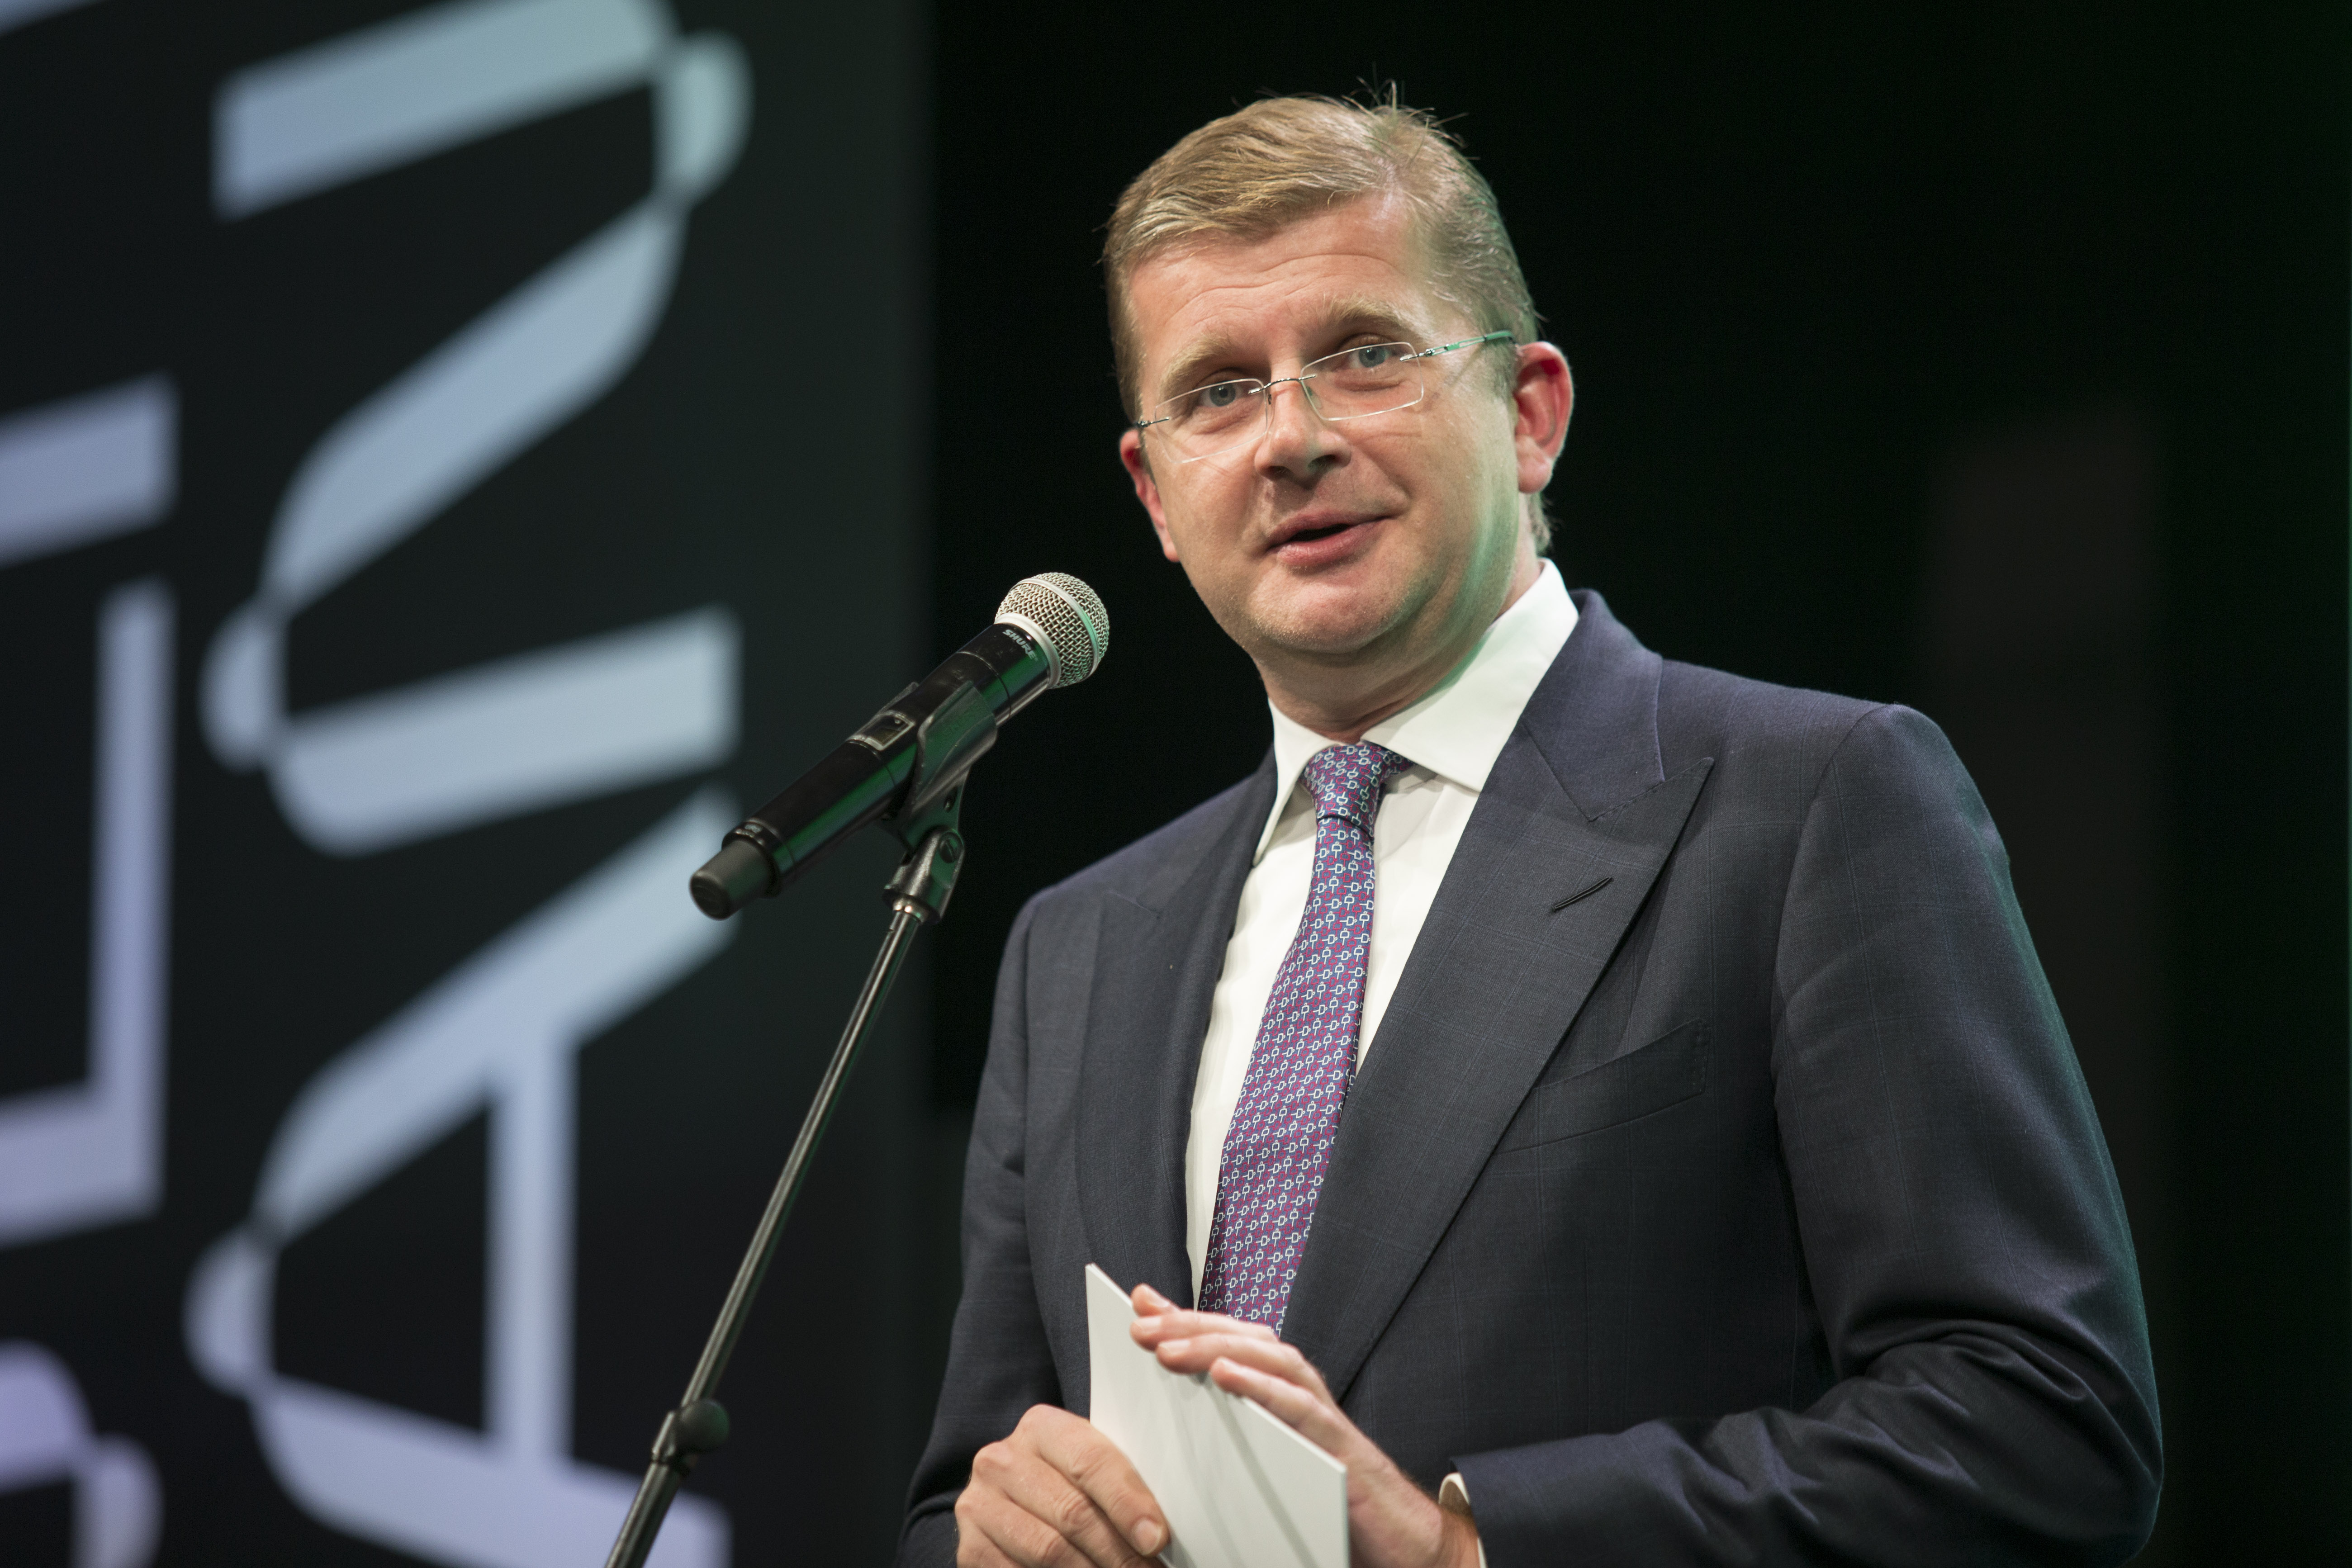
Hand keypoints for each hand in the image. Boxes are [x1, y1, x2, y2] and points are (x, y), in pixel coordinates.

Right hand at [956, 1402, 1169, 1567]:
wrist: (1013, 1498)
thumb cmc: (1068, 1483)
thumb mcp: (1091, 1468)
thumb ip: (1120, 1483)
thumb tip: (1159, 1531)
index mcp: (1040, 1427)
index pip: (1090, 1461)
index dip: (1127, 1503)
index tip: (1156, 1538)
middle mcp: (1002, 1460)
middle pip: (1072, 1512)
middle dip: (1119, 1552)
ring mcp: (979, 1504)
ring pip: (1049, 1550)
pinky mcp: (971, 1547)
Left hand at [1128, 1284, 1480, 1567]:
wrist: (1402, 1546)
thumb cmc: (1330, 1504)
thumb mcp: (1267, 1463)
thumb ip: (1231, 1432)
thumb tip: (1179, 1414)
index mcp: (1283, 1397)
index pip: (1231, 1343)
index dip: (1187, 1321)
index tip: (1139, 1306)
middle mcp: (1303, 1394)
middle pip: (1245, 1340)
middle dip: (1191, 1326)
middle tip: (1140, 1324)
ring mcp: (1324, 1416)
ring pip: (1272, 1360)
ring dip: (1217, 1347)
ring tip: (1168, 1348)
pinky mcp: (1340, 1446)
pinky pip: (1300, 1407)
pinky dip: (1262, 1386)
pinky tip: (1225, 1375)